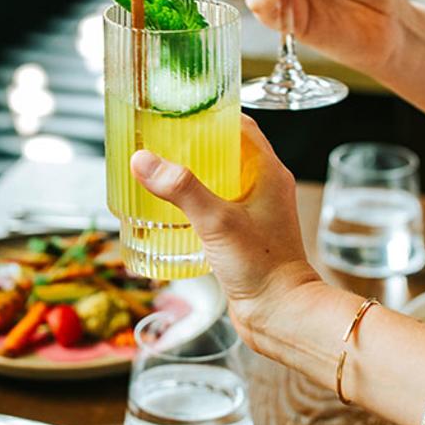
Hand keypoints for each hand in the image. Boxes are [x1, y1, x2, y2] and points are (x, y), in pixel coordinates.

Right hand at [130, 115, 321, 347]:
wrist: (280, 314)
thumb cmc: (262, 267)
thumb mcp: (217, 221)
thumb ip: (181, 188)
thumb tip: (144, 159)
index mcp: (268, 172)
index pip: (241, 126)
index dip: (212, 114)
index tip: (181, 110)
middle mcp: (264, 187)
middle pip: (227, 150)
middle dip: (194, 143)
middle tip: (160, 139)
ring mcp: (255, 211)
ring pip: (221, 179)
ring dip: (193, 173)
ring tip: (159, 170)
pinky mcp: (243, 234)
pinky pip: (217, 205)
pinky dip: (195, 200)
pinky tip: (171, 210)